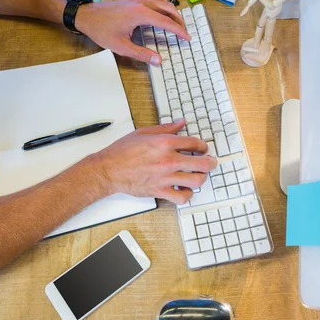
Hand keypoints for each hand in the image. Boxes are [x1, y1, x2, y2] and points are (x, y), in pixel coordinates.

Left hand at [74, 0, 189, 65]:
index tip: (187, 38)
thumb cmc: (101, 29)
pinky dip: (163, 6)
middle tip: (184, 33)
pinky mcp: (134, 0)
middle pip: (168, 9)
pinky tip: (162, 14)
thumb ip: (141, 54)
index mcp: (140, 14)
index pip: (166, 22)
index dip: (179, 31)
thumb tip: (157, 61)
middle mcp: (141, 4)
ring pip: (162, 2)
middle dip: (179, 21)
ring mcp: (137, 0)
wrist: (87, 16)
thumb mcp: (121, 46)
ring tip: (177, 24)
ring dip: (172, 12)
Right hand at [91, 120, 216, 203]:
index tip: (202, 148)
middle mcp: (168, 160)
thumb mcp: (144, 132)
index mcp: (165, 143)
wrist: (109, 170)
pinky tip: (185, 189)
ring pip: (196, 181)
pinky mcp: (160, 191)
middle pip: (202, 163)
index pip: (195, 143)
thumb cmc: (122, 152)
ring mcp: (165, 177)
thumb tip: (181, 122)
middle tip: (210, 162)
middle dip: (210, 162)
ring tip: (199, 176)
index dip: (203, 146)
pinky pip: (182, 197)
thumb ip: (166, 128)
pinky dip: (187, 194)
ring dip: (201, 178)